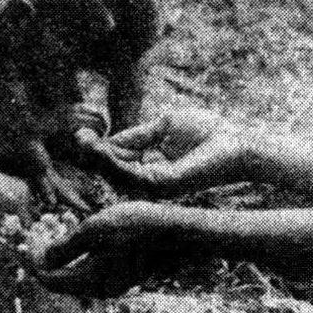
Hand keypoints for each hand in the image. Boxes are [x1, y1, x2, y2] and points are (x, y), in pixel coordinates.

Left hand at [34, 201, 196, 295]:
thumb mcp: (96, 229)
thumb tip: (43, 261)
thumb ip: (65, 247)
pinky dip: (79, 256)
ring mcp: (114, 284)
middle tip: (37, 233)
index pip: (48, 278)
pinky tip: (81, 235)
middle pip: (60, 281)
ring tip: (55, 231)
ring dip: (62, 257)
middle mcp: (100, 289)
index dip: (32, 259)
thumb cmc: (137, 226)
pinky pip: (91, 271)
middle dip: (44, 258)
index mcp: (89, 281)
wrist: (181, 234)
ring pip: (76, 276)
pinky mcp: (125, 275)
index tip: (25, 238)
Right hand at [73, 108, 255, 195]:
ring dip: (99, 157)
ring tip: (85, 141)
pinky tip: (103, 148)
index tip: (80, 135)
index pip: (118, 160)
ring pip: (117, 174)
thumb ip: (138, 134)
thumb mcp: (164, 126)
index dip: (98, 149)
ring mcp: (155, 185)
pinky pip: (130, 173)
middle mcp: (150, 180)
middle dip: (93, 154)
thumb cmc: (207, 131)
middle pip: (112, 170)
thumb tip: (109, 138)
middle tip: (77, 137)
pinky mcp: (162, 185)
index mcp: (151, 167)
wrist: (235, 143)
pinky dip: (114, 161)